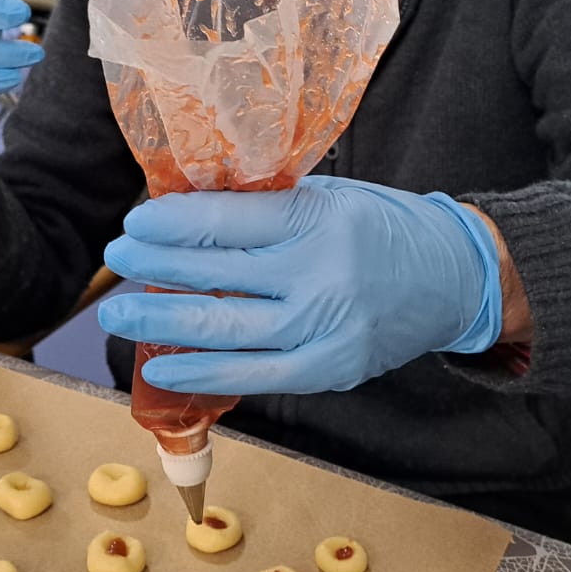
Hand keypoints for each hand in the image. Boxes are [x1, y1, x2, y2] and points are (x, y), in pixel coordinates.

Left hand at [97, 175, 502, 396]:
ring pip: (226, 329)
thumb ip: (266, 206)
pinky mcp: (331, 369)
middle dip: (155, 269)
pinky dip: (203, 373)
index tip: (134, 224)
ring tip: (117, 314)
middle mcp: (321, 275)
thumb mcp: (328, 195)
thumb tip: (183, 211)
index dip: (170, 224)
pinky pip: (255, 376)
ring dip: (163, 321)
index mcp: (319, 219)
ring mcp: (326, 329)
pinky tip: (161, 367)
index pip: (227, 221)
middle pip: (218, 275)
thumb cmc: (382, 226)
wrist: (455, 277)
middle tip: (115, 261)